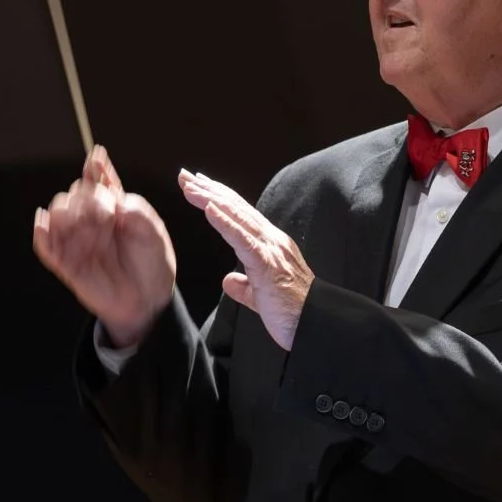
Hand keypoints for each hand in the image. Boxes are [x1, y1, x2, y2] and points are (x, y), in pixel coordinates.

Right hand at [34, 146, 176, 347]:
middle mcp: (91, 222)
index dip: (94, 168)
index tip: (96, 158)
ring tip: (91, 231)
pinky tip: (46, 223)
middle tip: (107, 215)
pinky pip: (44, 246)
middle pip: (75, 195)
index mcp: (112, 209)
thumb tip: (114, 199)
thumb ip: (137, 210)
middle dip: (88, 199)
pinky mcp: (67, 264)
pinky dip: (42, 233)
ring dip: (70, 216)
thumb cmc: (152, 265)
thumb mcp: (154, 233)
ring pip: (57, 216)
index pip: (97, 182)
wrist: (148, 300)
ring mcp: (77, 241)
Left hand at [178, 170, 312, 350]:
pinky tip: (209, 208)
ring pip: (237, 217)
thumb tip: (228, 280)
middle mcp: (271, 240)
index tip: (199, 187)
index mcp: (270, 246)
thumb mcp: (260, 297)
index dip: (219, 198)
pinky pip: (241, 238)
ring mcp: (270, 249)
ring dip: (211, 200)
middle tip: (185, 176)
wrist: (316, 324)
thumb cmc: (292, 313)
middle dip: (209, 190)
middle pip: (236, 208)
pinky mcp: (266, 263)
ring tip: (189, 186)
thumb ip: (244, 286)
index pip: (241, 215)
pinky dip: (224, 222)